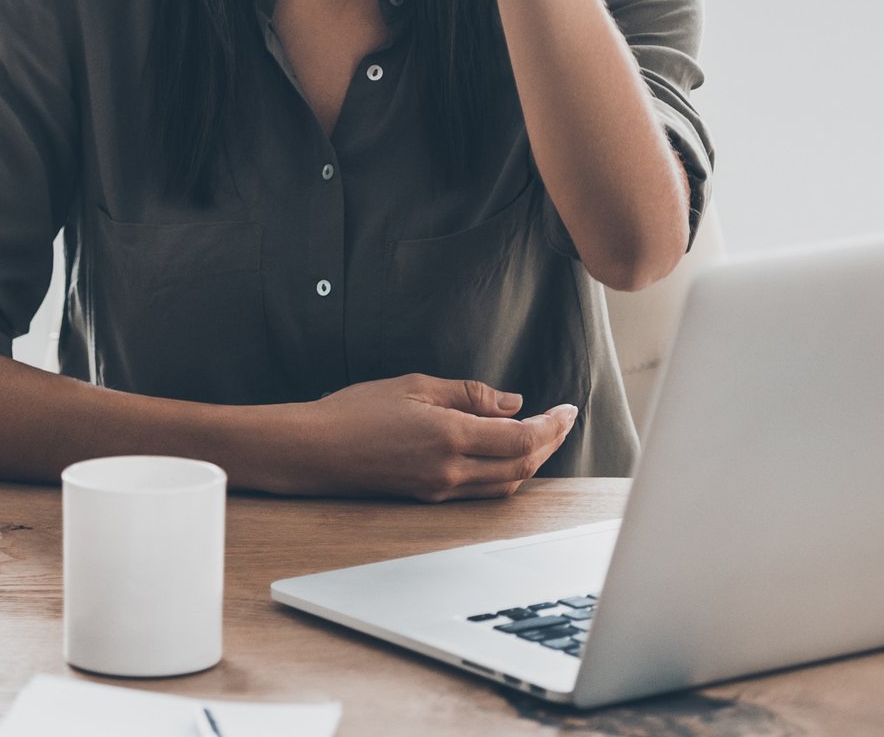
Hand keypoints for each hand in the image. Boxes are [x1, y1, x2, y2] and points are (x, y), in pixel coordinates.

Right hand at [295, 373, 577, 502]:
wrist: (315, 450)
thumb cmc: (355, 412)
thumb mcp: (415, 387)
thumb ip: (469, 395)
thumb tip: (512, 403)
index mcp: (450, 437)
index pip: (521, 438)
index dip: (553, 425)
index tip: (568, 409)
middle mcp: (450, 470)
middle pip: (521, 466)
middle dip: (550, 443)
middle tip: (563, 420)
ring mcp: (440, 489)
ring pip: (505, 484)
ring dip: (531, 461)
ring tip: (542, 434)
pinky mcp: (429, 496)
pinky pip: (482, 490)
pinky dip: (506, 472)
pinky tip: (506, 453)